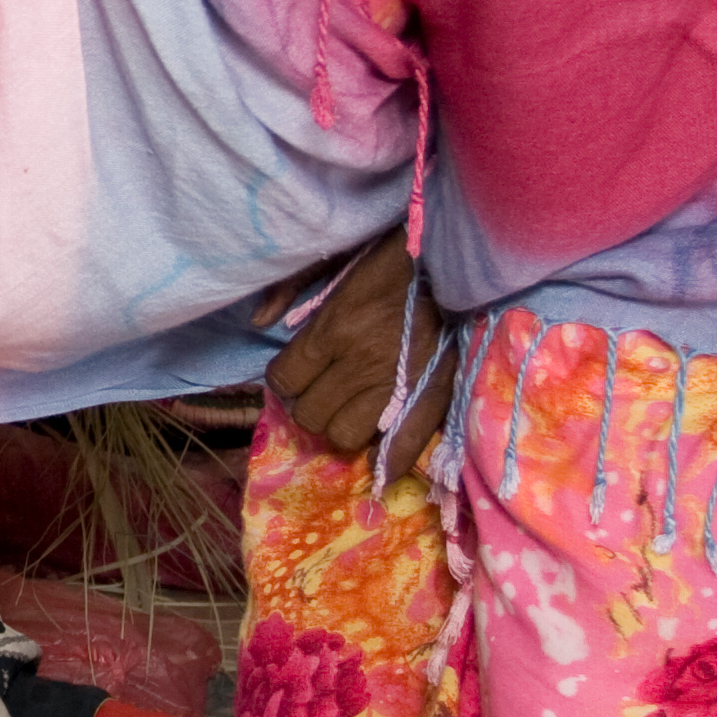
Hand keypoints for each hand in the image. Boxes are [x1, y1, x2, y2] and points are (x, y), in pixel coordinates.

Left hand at [259, 229, 455, 478]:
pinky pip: (403, 445)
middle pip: (310, 415)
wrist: (457, 256)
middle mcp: (360, 365)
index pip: (284, 381)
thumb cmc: (391, 255)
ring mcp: (397, 386)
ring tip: (350, 409)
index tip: (294, 372)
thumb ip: (290, 286)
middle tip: (322, 389)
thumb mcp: (333, 258)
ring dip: (342, 425)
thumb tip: (258, 321)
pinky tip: (378, 461)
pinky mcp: (431, 396)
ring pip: (346, 436)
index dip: (284, 379)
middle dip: (309, 404)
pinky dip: (387, 458)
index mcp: (333, 330)